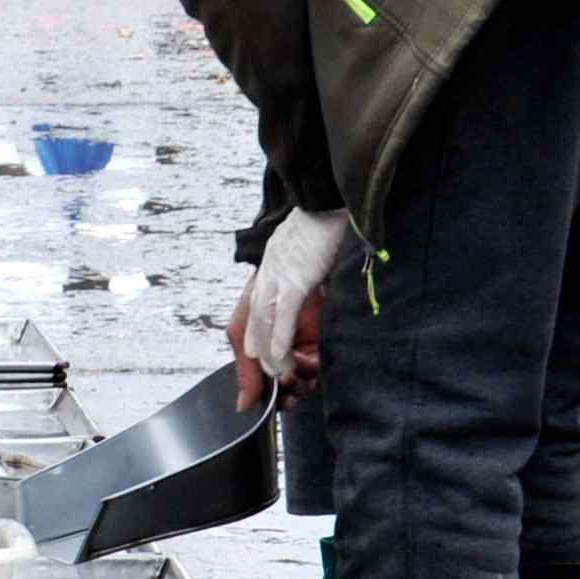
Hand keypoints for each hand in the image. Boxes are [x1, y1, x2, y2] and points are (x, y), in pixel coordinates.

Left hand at [234, 208, 351, 404]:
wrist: (327, 198)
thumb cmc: (324, 222)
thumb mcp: (307, 251)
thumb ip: (305, 272)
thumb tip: (315, 289)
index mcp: (269, 268)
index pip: (253, 309)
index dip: (252, 340)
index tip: (254, 360)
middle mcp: (266, 274)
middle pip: (252, 322)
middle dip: (255, 355)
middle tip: (260, 380)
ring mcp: (277, 278)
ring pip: (263, 324)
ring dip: (268, 355)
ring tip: (274, 377)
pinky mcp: (294, 280)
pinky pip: (282, 317)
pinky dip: (279, 341)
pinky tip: (279, 360)